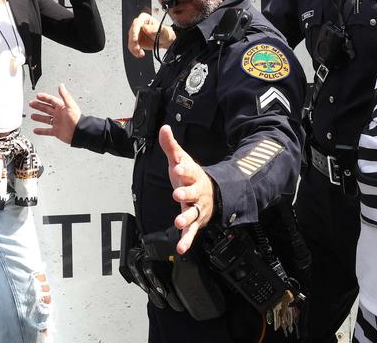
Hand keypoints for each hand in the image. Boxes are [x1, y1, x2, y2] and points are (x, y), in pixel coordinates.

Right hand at [30, 84, 80, 143]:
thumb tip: (61, 86)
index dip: (44, 97)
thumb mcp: (70, 105)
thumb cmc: (76, 118)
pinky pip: (46, 131)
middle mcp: (59, 114)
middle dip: (39, 106)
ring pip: (45, 119)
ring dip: (39, 117)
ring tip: (32, 115)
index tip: (38, 95)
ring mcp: (57, 123)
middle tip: (31, 103)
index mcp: (61, 107)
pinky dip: (41, 131)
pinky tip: (35, 130)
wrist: (79, 132)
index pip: (51, 100)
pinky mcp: (56, 131)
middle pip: (46, 108)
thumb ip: (65, 95)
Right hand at [128, 12, 174, 56]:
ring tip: (141, 53)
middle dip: (133, 42)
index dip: (134, 31)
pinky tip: (140, 54)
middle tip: (137, 48)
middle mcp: (138, 25)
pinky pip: (132, 46)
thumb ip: (153, 29)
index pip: (137, 23)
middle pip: (131, 33)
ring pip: (131, 41)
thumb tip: (145, 28)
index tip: (135, 39)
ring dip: (134, 48)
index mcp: (144, 18)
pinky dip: (135, 51)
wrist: (164, 40)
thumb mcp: (161, 30)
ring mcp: (136, 33)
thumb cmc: (163, 32)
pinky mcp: (136, 41)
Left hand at [159, 125, 214, 254]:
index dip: (183, 168)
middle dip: (185, 192)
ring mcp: (197, 207)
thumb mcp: (181, 159)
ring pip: (193, 213)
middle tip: (177, 194)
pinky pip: (191, 232)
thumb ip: (171, 146)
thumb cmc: (191, 175)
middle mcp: (196, 191)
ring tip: (178, 223)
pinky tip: (181, 249)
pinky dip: (187, 241)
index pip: (188, 170)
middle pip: (192, 192)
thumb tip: (164, 128)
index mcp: (192, 175)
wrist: (212, 193)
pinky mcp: (195, 222)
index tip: (177, 166)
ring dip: (186, 218)